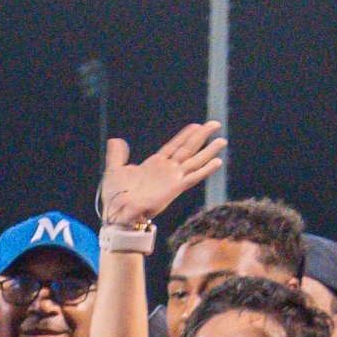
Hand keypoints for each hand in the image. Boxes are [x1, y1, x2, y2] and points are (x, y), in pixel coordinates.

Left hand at [97, 122, 229, 230]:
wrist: (118, 212)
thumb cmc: (115, 195)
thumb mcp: (114, 170)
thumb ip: (117, 155)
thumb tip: (115, 140)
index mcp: (154, 163)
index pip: (174, 145)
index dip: (185, 135)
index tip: (197, 125)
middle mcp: (167, 169)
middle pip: (188, 148)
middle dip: (202, 136)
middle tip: (215, 124)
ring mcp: (172, 178)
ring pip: (195, 160)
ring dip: (208, 151)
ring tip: (222, 141)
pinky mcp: (175, 188)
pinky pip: (193, 177)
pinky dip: (205, 170)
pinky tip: (217, 162)